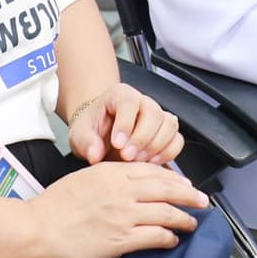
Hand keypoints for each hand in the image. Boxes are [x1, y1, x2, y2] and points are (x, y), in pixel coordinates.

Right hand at [25, 162, 207, 257]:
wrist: (39, 227)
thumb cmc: (55, 204)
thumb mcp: (85, 177)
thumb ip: (111, 176)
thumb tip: (132, 183)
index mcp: (112, 172)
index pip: (153, 171)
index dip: (175, 178)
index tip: (185, 184)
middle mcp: (122, 191)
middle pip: (167, 189)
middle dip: (189, 195)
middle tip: (203, 201)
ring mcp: (123, 215)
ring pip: (167, 212)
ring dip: (184, 218)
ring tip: (192, 222)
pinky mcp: (121, 239)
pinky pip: (155, 236)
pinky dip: (168, 237)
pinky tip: (172, 239)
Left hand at [66, 83, 183, 165]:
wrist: (99, 134)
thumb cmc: (92, 129)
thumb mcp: (80, 134)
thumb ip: (86, 142)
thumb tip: (95, 154)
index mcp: (119, 95)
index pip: (129, 102)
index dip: (125, 123)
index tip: (117, 143)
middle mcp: (142, 102)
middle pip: (154, 113)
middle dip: (141, 138)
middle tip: (126, 156)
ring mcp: (157, 116)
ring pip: (169, 125)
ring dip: (155, 146)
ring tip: (138, 160)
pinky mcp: (166, 132)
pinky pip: (176, 140)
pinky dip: (167, 153)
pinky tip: (150, 162)